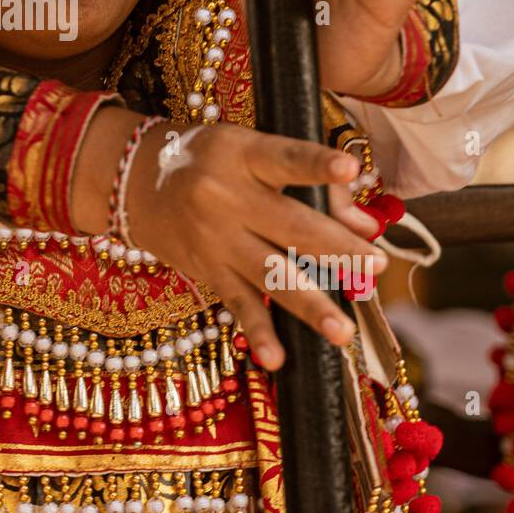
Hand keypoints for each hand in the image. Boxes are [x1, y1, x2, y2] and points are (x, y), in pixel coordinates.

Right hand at [72, 109, 386, 369]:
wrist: (136, 182)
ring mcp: (215, 239)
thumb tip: (366, 226)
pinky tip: (278, 359)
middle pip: (289, 225)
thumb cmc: (212, 160)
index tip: (349, 169)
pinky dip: (258, 333)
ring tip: (343, 331)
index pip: (284, 159)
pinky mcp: (207, 271)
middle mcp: (225, 197)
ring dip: (309, 305)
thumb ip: (311, 183)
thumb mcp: (251, 152)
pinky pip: (238, 304)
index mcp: (241, 155)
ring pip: (270, 273)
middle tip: (377, 264)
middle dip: (336, 248)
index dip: (315, 165)